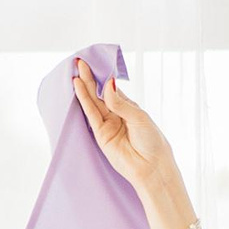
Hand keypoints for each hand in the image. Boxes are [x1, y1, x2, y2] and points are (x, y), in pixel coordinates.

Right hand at [72, 58, 181, 195]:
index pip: (112, 88)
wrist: (152, 167)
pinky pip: (90, 114)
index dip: (104, 76)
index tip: (95, 61)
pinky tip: (78, 86)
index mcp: (129, 108)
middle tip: (80, 61)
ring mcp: (107, 124)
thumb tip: (107, 83)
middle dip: (91, 77)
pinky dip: (84, 100)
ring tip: (76, 69)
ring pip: (93, 101)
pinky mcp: (100, 134)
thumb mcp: (139, 117)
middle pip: (100, 93)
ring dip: (84, 85)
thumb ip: (120, 102)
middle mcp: (116, 114)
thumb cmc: (152, 142)